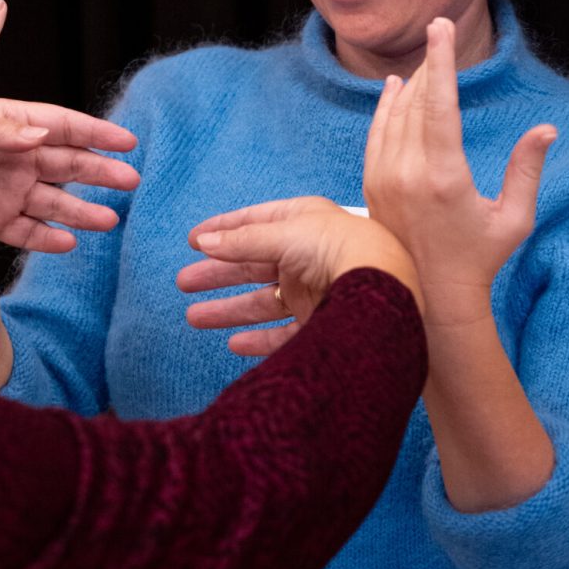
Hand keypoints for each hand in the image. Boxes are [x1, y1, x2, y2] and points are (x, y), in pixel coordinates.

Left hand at [0, 99, 139, 254]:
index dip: (94, 132)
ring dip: (81, 211)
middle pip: (65, 165)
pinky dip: (46, 238)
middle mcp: (10, 157)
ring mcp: (1, 190)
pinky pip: (25, 232)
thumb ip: (2, 131)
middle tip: (131, 181)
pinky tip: (70, 243)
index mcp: (5, 123)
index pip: (60, 125)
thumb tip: (47, 135)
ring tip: (110, 220)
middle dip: (99, 172)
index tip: (127, 141)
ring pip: (53, 202)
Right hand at [177, 197, 420, 356]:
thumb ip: (241, 241)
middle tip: (184, 282)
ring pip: (262, 303)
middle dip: (217, 273)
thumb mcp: (284, 233)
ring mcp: (315, 293)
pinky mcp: (321, 326)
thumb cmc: (339, 248)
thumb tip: (204, 241)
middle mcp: (308, 257)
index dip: (223, 230)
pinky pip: (283, 335)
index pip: (254, 223)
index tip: (193, 240)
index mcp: (303, 224)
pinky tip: (235, 344)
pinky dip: (258, 341)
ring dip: (228, 309)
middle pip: (253, 266)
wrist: (384, 290)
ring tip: (193, 317)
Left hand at [362, 16, 555, 322]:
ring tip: (425, 61)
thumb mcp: (515, 218)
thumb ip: (527, 169)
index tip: (440, 27)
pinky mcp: (372, 187)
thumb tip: (546, 129)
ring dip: (410, 85)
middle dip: (429, 65)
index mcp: (443, 176)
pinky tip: (395, 91)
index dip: (440, 60)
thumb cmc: (480, 260)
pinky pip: (377, 135)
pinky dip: (385, 109)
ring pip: (394, 116)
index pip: (439, 103)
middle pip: (416, 102)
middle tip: (440, 35)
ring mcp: (384, 179)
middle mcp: (407, 173)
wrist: (429, 299)